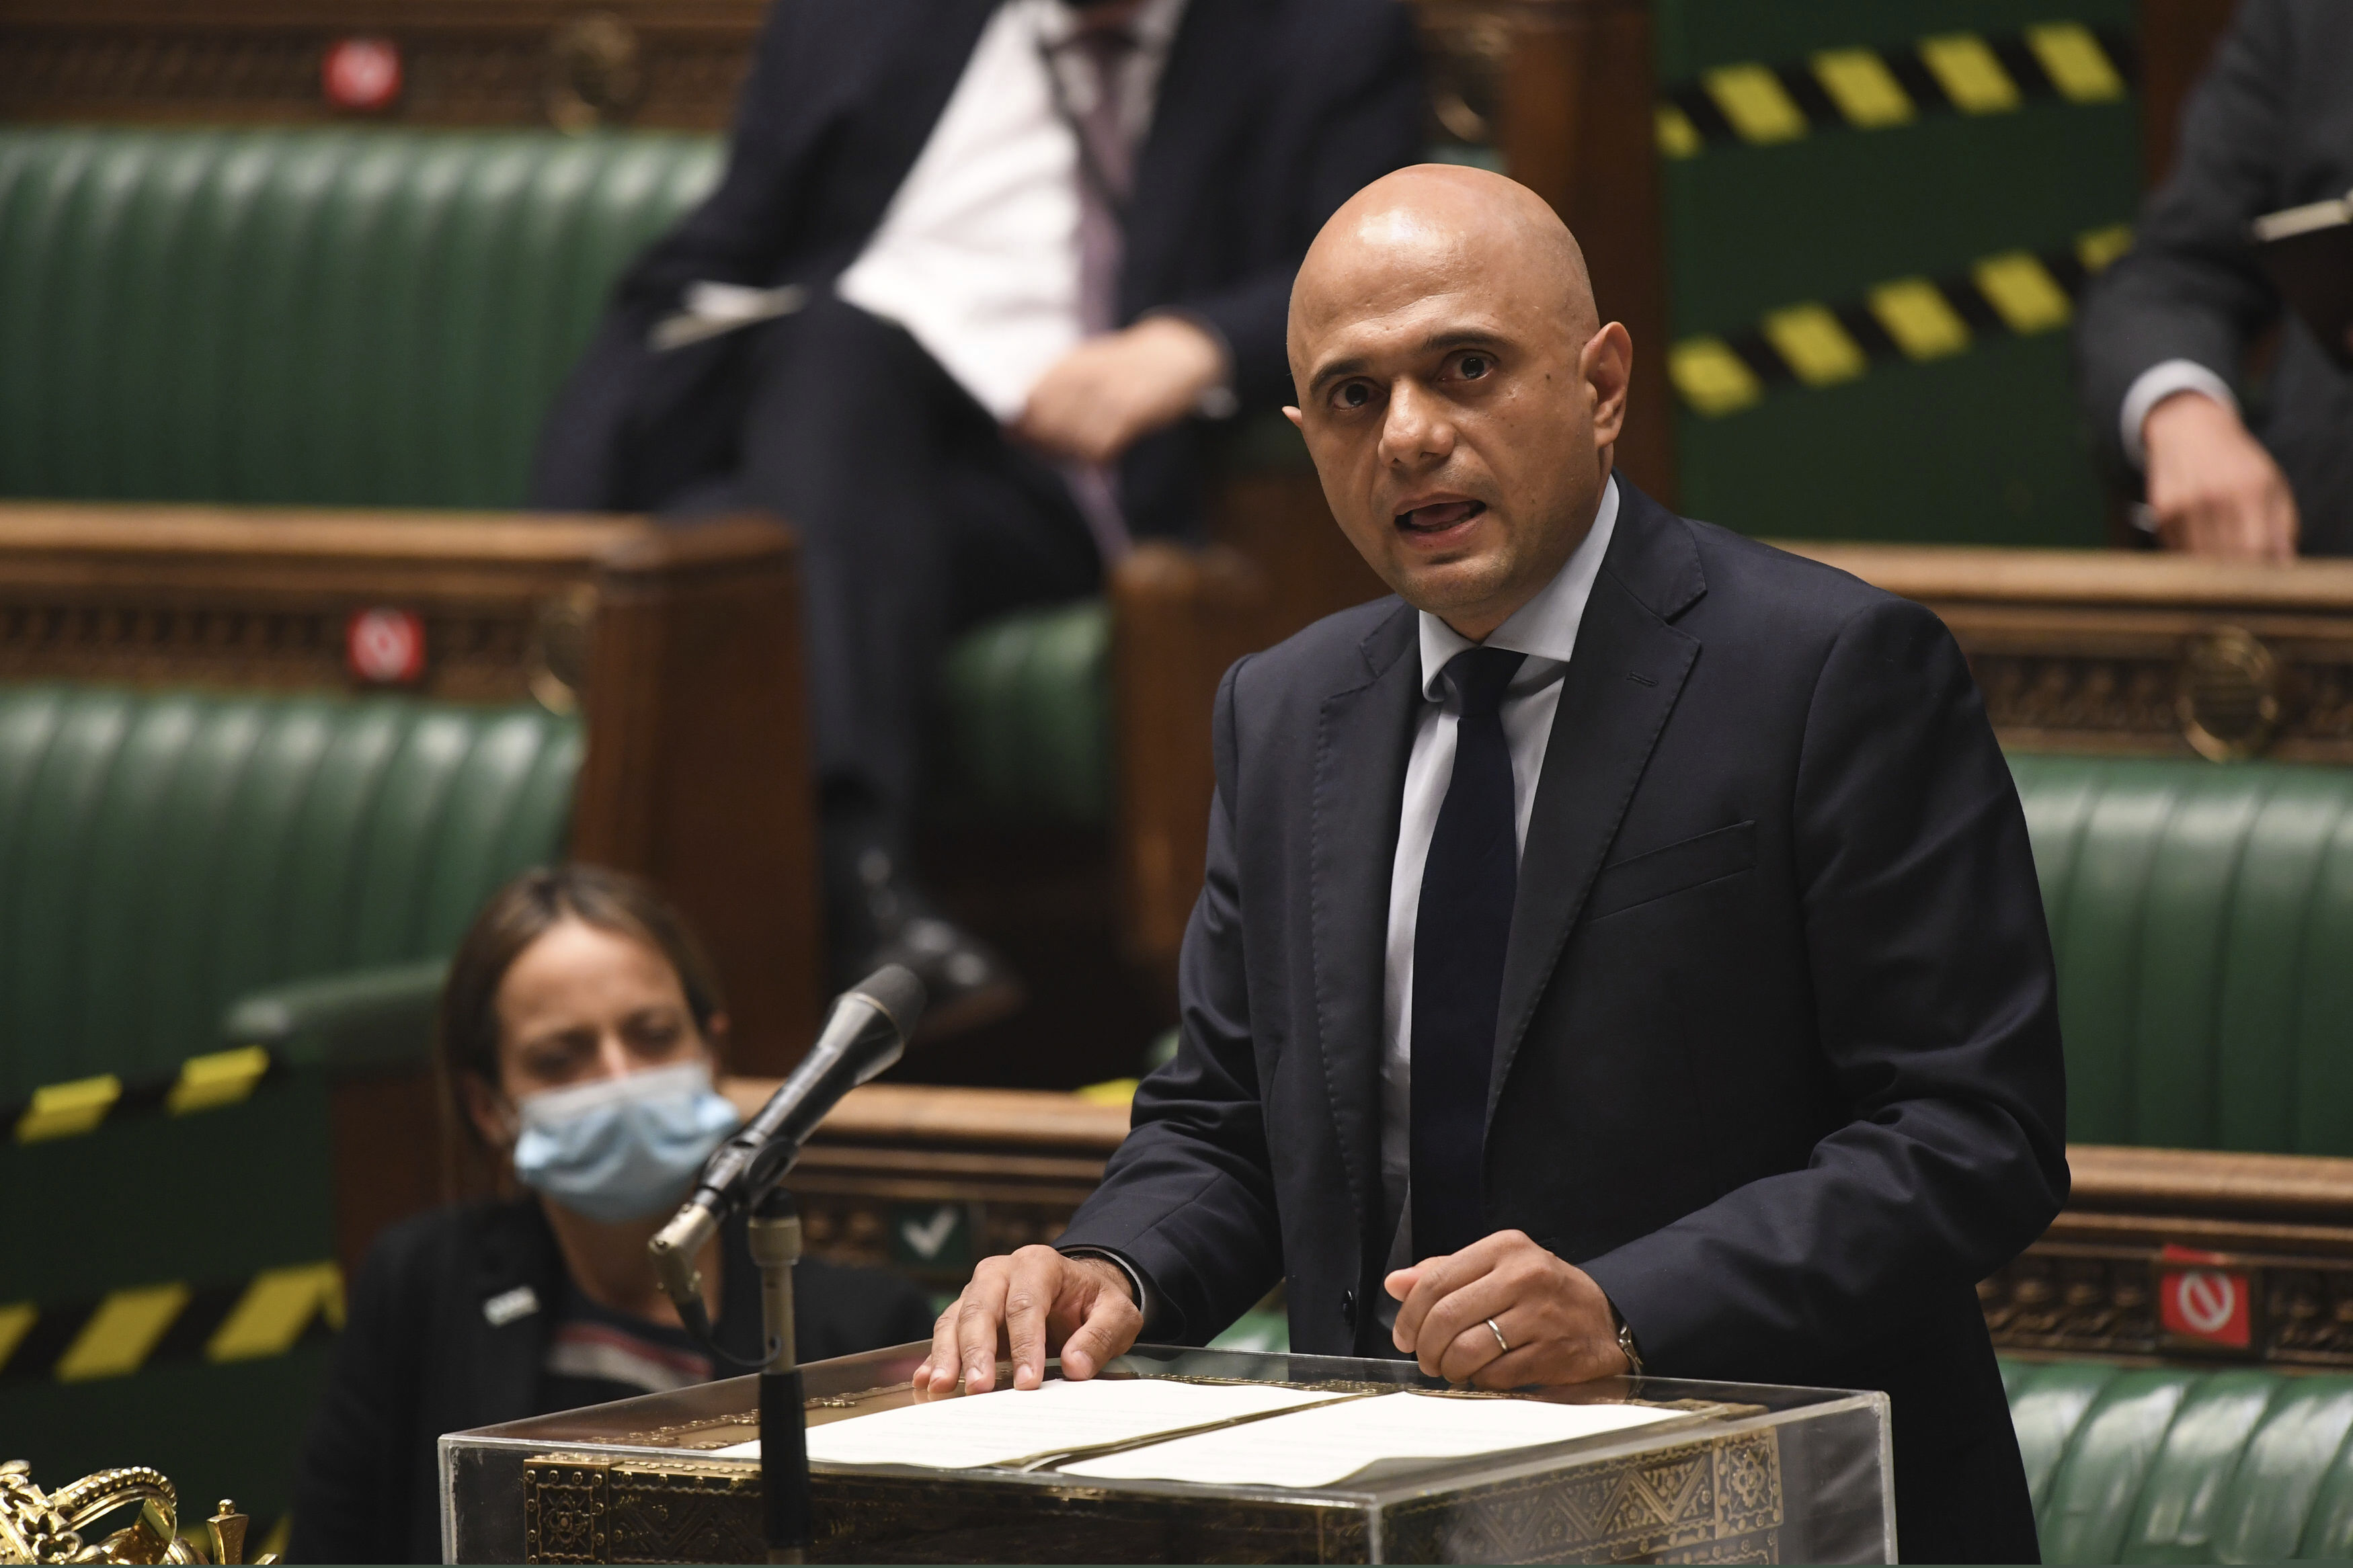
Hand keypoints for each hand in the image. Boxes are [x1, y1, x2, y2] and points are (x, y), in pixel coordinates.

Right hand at [914, 1246, 1142, 1398]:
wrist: (1078, 1293)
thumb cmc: (1095, 1303)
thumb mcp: (1117, 1315)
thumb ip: (1100, 1337)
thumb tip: (1075, 1366)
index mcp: (1039, 1265)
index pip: (1026, 1304)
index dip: (1026, 1344)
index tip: (1028, 1382)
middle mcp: (1001, 1272)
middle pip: (981, 1308)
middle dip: (977, 1350)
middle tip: (979, 1388)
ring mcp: (978, 1292)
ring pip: (955, 1319)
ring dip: (947, 1355)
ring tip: (942, 1388)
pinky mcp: (964, 1314)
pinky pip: (944, 1334)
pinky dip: (934, 1358)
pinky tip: (926, 1382)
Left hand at [1013, 316, 1227, 465]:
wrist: (1176, 354)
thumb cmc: (1124, 364)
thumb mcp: (1085, 363)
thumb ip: (1049, 390)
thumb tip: (1011, 427)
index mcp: (1072, 364)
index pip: (1030, 403)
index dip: (1022, 427)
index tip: (1020, 438)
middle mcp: (1087, 378)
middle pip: (1048, 424)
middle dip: (1043, 444)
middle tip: (1054, 451)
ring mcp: (1110, 396)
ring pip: (1072, 440)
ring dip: (1070, 454)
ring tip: (1079, 453)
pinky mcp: (1132, 414)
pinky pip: (1100, 449)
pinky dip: (1097, 459)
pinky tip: (1102, 456)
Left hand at [1386, 1230, 1627, 1387]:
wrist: (1606, 1320)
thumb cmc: (1542, 1293)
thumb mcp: (1497, 1268)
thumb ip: (1445, 1273)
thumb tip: (1396, 1283)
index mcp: (1504, 1248)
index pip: (1437, 1280)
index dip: (1411, 1315)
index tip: (1404, 1336)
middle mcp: (1523, 1276)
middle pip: (1447, 1317)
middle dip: (1426, 1347)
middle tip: (1426, 1360)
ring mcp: (1540, 1315)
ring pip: (1469, 1350)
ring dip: (1450, 1368)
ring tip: (1451, 1370)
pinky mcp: (1552, 1352)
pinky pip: (1496, 1375)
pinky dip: (1481, 1381)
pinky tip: (1483, 1376)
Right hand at [2142, 391, 2297, 559]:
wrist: (2189, 430)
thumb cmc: (2238, 462)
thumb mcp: (2271, 483)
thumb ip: (2282, 525)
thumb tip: (2283, 566)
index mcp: (2249, 490)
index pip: (2254, 549)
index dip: (2258, 571)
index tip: (2261, 578)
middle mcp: (2214, 497)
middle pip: (2225, 559)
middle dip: (2235, 573)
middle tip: (2240, 574)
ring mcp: (2184, 505)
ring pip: (2198, 559)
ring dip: (2210, 565)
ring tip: (2220, 553)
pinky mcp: (2161, 511)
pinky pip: (2177, 549)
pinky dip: (2189, 550)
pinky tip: (2198, 535)